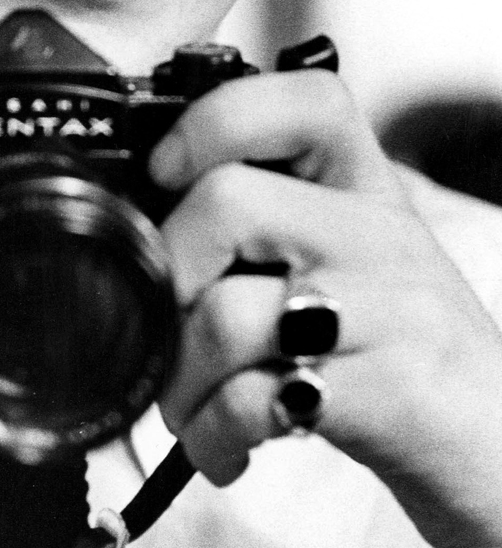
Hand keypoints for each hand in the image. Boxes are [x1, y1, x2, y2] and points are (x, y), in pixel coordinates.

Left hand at [149, 67, 501, 547]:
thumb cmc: (402, 356)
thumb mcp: (345, 265)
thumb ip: (267, 227)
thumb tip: (145, 231)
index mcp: (364, 188)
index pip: (301, 101)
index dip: (212, 123)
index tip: (165, 173)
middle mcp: (381, 233)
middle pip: (228, 203)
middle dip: (167, 278)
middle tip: (169, 328)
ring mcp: (391, 311)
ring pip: (227, 313)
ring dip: (180, 379)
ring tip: (191, 408)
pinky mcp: (389, 393)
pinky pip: (257, 399)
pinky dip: (213, 433)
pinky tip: (226, 445)